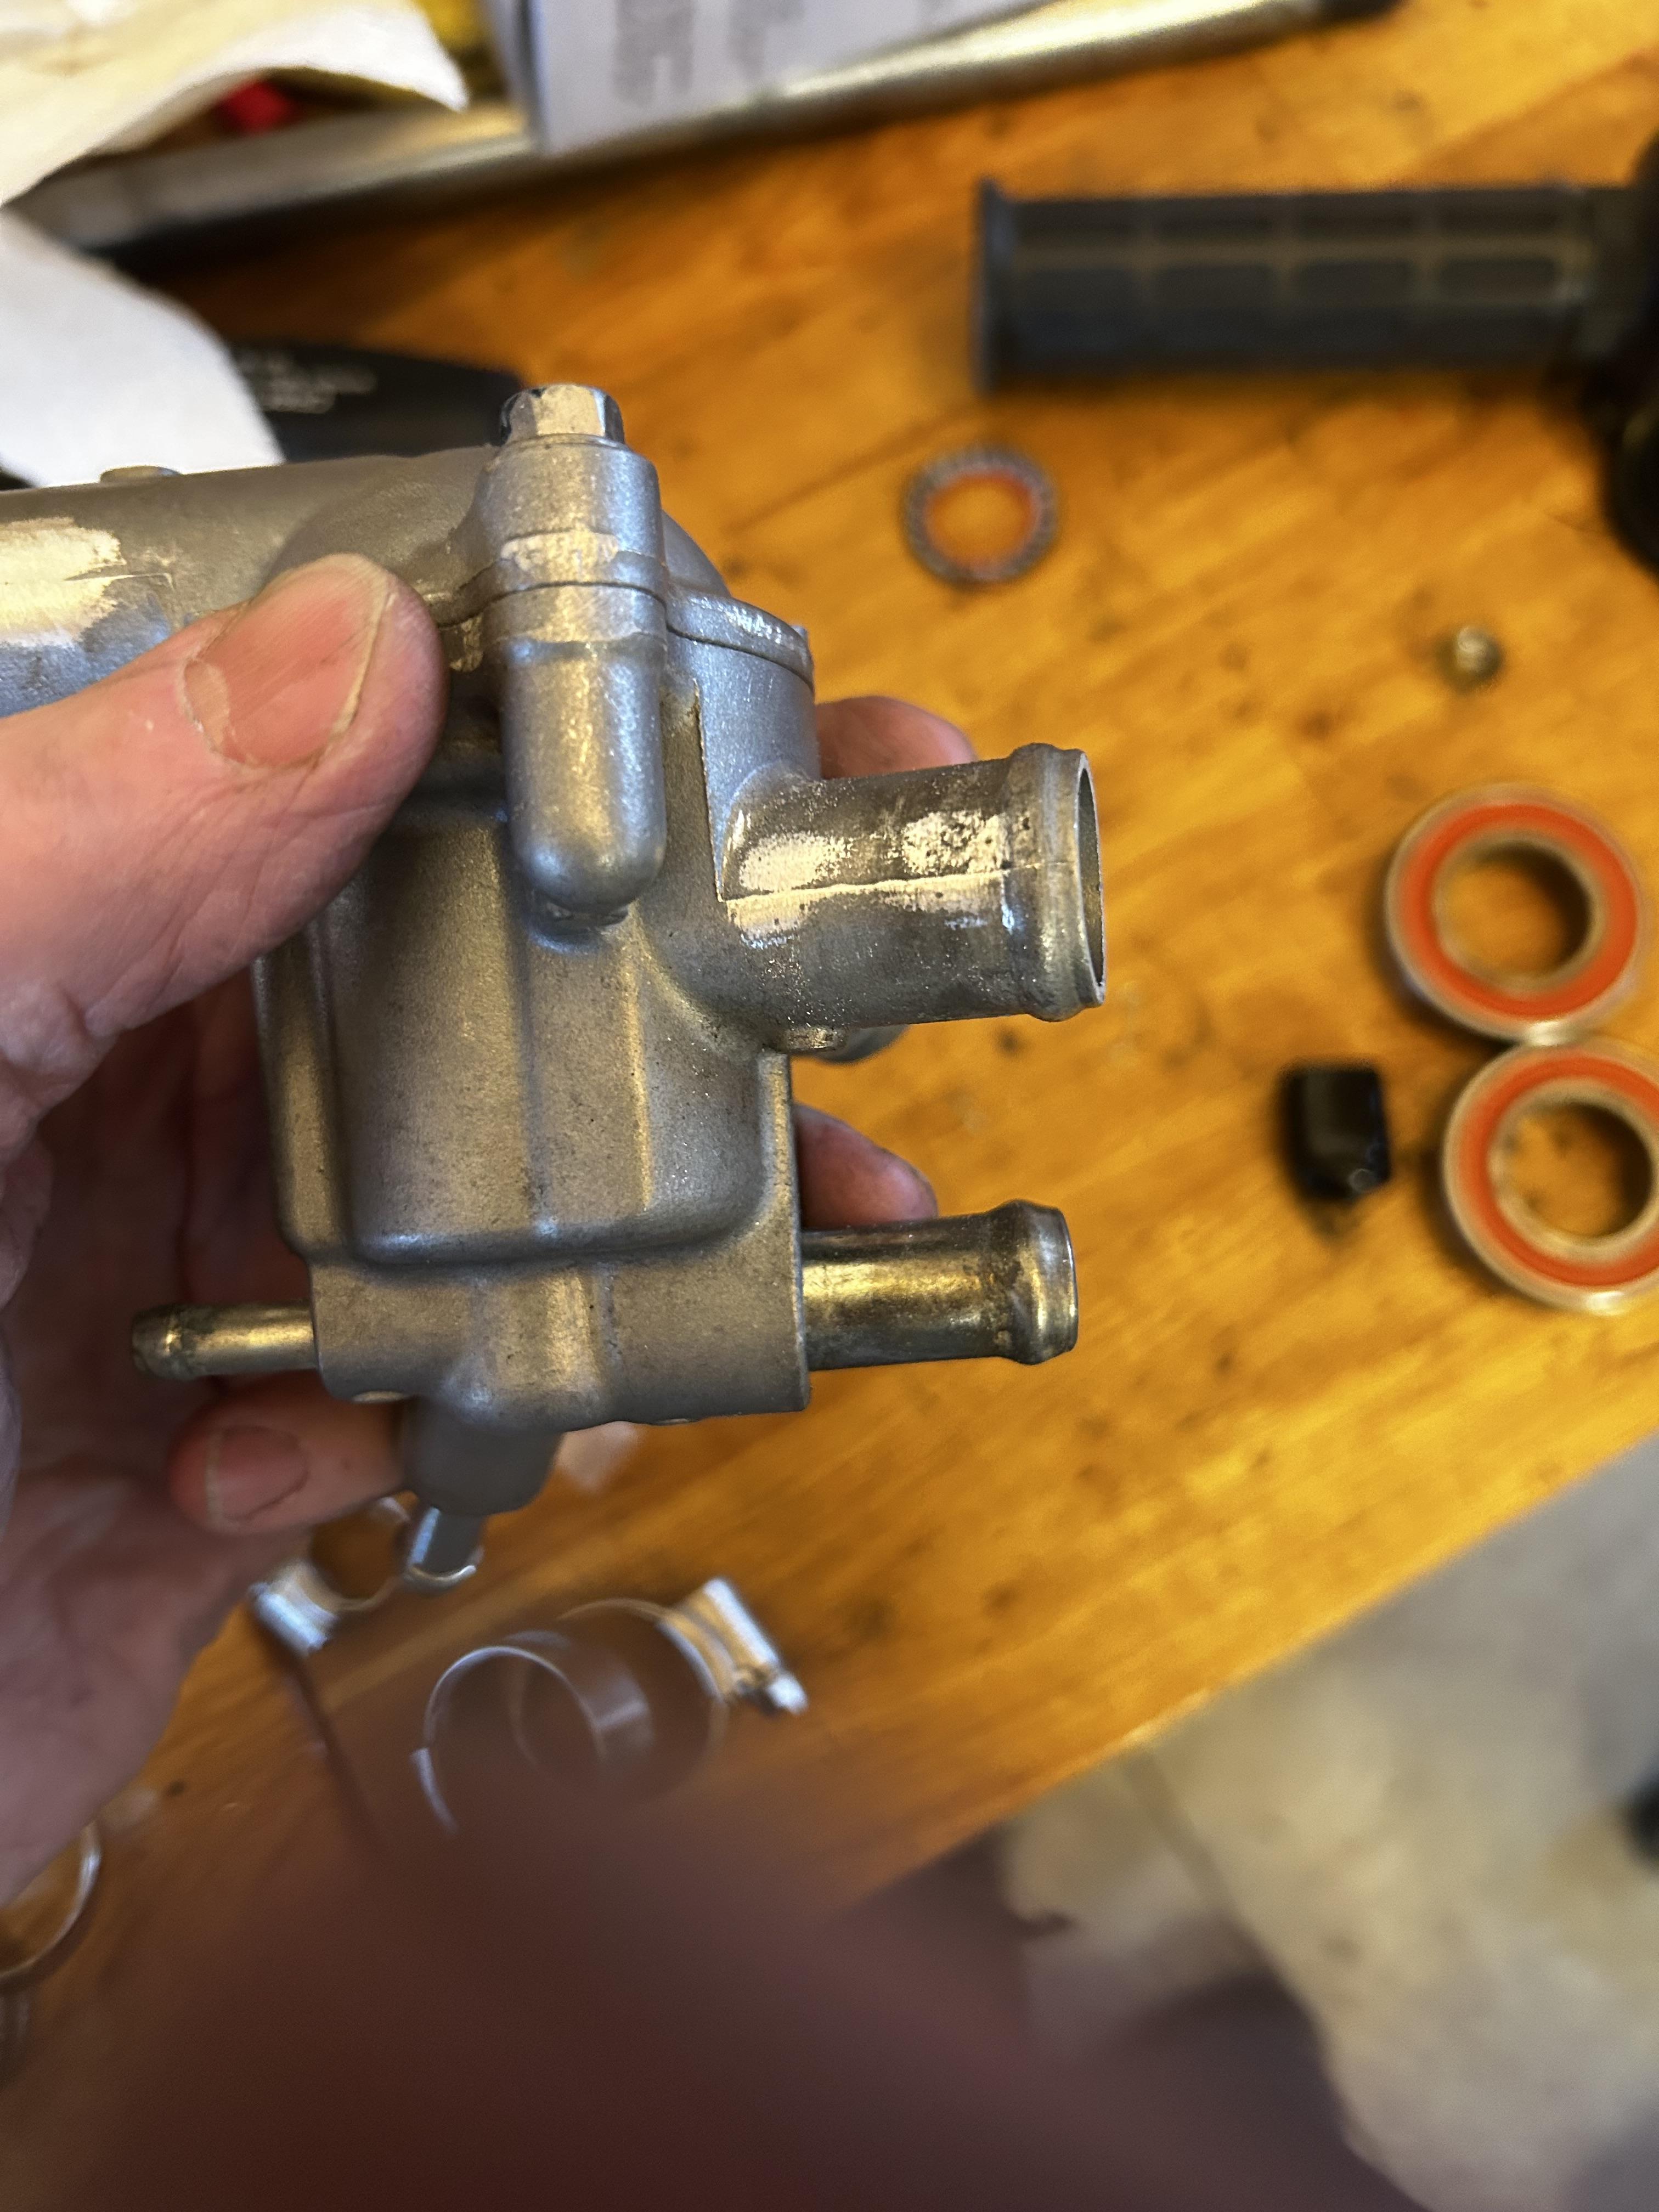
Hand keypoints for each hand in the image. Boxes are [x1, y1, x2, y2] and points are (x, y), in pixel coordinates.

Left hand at [0, 556, 969, 1901]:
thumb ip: (93, 840)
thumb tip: (346, 656)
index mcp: (62, 920)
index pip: (342, 765)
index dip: (550, 723)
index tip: (717, 714)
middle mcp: (138, 1076)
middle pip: (461, 981)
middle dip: (668, 973)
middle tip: (833, 950)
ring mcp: (196, 1270)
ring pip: (488, 1200)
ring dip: (641, 1217)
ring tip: (790, 1218)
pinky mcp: (230, 1458)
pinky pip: (429, 1406)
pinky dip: (468, 1415)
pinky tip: (405, 1427)